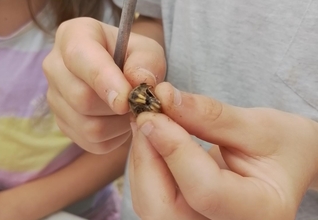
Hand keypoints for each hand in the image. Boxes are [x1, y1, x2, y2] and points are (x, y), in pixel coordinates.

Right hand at [43, 17, 165, 153]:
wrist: (121, 74)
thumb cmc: (133, 58)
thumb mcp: (147, 51)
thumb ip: (147, 62)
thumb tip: (138, 83)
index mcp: (73, 36)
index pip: (79, 57)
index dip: (105, 81)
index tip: (127, 100)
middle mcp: (55, 66)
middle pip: (81, 98)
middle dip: (117, 107)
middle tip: (136, 103)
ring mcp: (55, 97)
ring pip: (87, 126)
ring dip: (118, 124)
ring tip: (128, 111)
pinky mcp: (62, 123)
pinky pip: (90, 142)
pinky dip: (113, 137)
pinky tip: (119, 121)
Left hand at [129, 82, 317, 219]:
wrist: (284, 164)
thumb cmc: (283, 146)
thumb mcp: (259, 126)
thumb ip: (210, 116)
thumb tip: (165, 97)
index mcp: (259, 213)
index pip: (204, 190)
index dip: (173, 149)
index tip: (153, 112)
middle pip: (165, 210)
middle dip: (147, 159)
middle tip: (145, 116)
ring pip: (152, 206)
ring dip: (143, 161)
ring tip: (148, 123)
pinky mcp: (188, 217)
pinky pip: (152, 199)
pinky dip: (146, 167)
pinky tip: (152, 139)